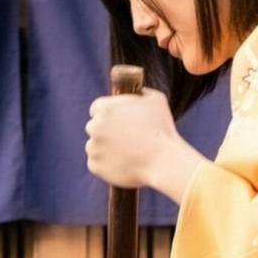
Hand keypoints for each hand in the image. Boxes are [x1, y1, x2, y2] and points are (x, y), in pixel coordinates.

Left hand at [84, 90, 204, 200]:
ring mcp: (93, 147)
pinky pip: (96, 164)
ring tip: (127, 154)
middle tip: (123, 139)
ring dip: (106, 149)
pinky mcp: (95, 166)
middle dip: (105, 132)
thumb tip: (138, 91)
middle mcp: (94, 126)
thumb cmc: (162, 130)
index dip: (107, 115)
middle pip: (94, 128)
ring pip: (95, 147)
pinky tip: (123, 164)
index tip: (116, 122)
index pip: (96, 109)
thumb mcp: (157, 101)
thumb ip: (143, 92)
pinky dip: (106, 165)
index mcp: (105, 108)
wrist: (164, 161)